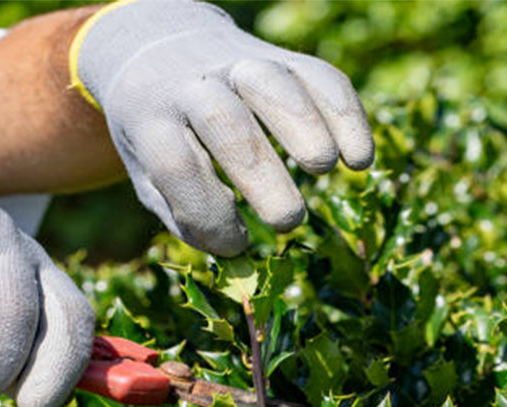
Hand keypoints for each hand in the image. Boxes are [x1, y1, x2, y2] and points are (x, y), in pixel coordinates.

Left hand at [73, 0, 374, 255]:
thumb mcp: (148, 172)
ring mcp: (242, 64)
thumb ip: (184, 214)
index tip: (236, 245)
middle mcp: (195, 85)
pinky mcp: (285, 58)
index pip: (177, 165)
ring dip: (306, 131)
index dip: (208, 213)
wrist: (163, 48)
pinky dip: (347, 117)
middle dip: (263, 178)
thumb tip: (237, 257)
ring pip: (275, 88)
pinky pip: (321, 78)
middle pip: (227, 125)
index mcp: (152, 119)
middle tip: (288, 221)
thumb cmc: (161, 133)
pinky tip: (358, 160)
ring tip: (321, 169)